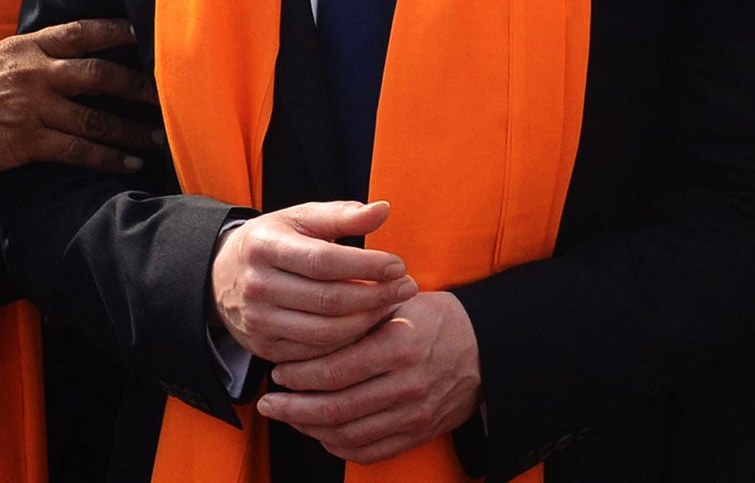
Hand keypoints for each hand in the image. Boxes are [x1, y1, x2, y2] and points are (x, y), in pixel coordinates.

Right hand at [0, 19, 162, 183]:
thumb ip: (32, 59)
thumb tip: (66, 60)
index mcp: (26, 47)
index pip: (82, 32)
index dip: (118, 31)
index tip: (148, 33)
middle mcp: (34, 71)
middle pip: (101, 73)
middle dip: (139, 85)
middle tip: (170, 92)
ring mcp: (32, 106)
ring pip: (96, 117)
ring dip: (132, 129)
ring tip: (159, 136)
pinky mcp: (27, 141)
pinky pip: (79, 150)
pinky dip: (108, 159)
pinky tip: (130, 165)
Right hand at [208, 199, 414, 364]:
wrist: (222, 275)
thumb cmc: (275, 241)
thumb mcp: (301, 218)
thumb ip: (342, 215)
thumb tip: (383, 209)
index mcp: (265, 247)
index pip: (323, 261)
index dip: (365, 265)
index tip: (398, 264)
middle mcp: (257, 286)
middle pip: (328, 300)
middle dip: (375, 296)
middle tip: (408, 287)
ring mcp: (258, 322)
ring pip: (324, 332)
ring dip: (367, 322)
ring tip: (393, 305)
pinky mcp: (264, 348)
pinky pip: (314, 352)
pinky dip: (347, 342)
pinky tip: (368, 325)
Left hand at [260, 290, 481, 464]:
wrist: (484, 349)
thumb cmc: (436, 319)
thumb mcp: (401, 303)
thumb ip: (358, 315)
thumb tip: (307, 323)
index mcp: (399, 345)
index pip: (335, 369)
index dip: (300, 375)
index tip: (279, 372)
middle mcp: (406, 384)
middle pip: (335, 408)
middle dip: (293, 408)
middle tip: (269, 403)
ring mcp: (413, 414)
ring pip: (346, 434)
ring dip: (310, 429)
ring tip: (289, 416)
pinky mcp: (417, 434)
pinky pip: (368, 451)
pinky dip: (338, 446)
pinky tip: (321, 433)